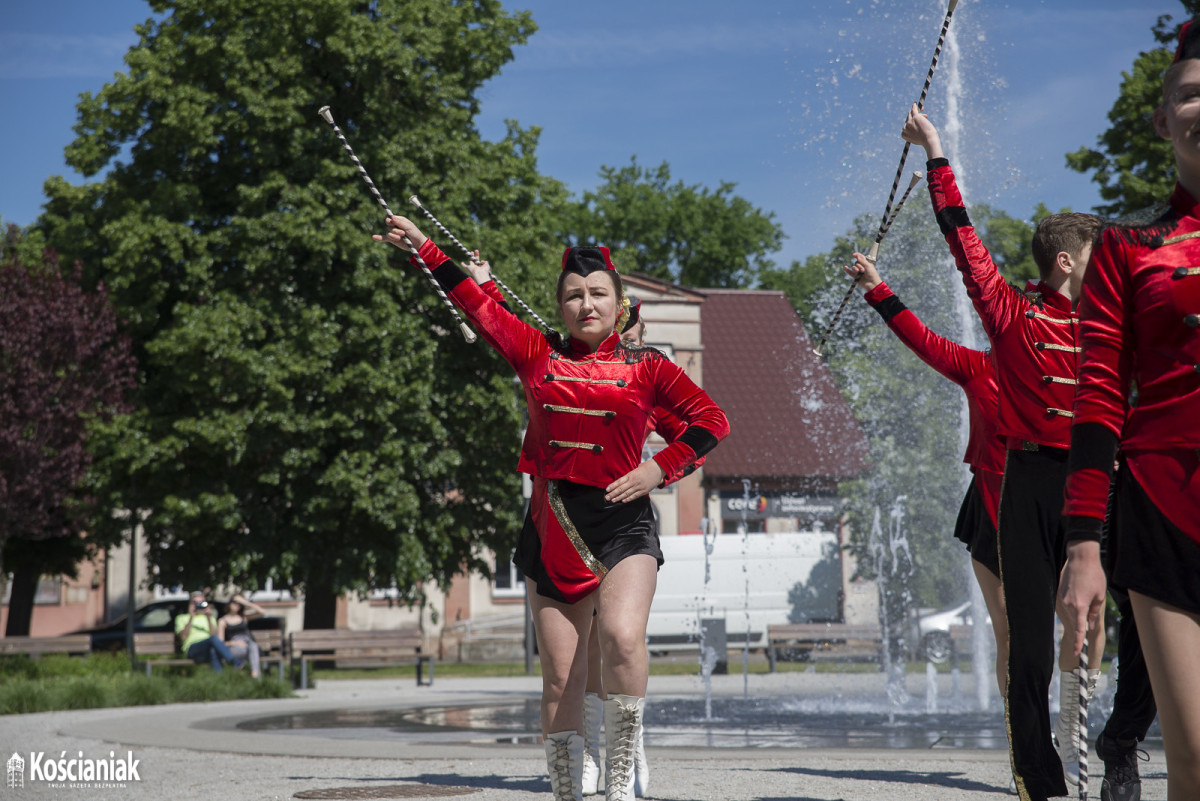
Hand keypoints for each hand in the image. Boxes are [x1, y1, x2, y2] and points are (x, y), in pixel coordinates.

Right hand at [372, 215, 427, 251]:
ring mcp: (393, 233)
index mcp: (398, 220)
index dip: (391, 222)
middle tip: (403, 233)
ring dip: (394, 236)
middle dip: (395, 230)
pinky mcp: (392, 240)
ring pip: (388, 233)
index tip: (394, 224)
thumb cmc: (414, 233)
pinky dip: (379, 238)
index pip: (390, 219)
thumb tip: (392, 217)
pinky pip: (384, 238)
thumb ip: (400, 222)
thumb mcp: (408, 226)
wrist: (417, 244)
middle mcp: (394, 226)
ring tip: (401, 238)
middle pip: (389, 226)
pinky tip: (374, 237)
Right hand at [461, 250, 492, 283]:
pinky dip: (463, 265)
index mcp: (480, 267)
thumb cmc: (484, 270)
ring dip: (471, 256)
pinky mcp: (468, 268)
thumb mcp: (487, 265)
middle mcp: (476, 267)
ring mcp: (472, 267)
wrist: (480, 274)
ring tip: (471, 251)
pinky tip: (461, 263)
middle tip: (476, 250)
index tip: (481, 259)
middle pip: (475, 259)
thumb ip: (486, 262)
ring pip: (471, 261)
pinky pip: (465, 266)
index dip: (481, 260)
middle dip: (476, 255)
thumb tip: (483, 261)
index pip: (480, 261)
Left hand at [605, 460, 665, 502]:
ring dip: (619, 497)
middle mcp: (634, 481)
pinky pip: (635, 496)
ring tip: (613, 500)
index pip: (619, 481)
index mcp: (631, 474)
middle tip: (607, 497)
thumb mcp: (637, 468)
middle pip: (621, 489)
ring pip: (627, 493)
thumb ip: (630, 474)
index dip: (613, 486)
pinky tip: (623, 501)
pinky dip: (628, 499)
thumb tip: (624, 479)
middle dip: (613, 493)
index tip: (607, 489)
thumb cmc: (647, 467)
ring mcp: (639, 487)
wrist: (658, 469)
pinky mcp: (644, 491)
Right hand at [842, 252, 881, 291]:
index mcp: (867, 263)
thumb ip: (862, 260)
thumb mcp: (868, 266)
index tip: (853, 255)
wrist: (872, 283)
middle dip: (859, 266)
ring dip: (856, 269)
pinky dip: (847, 270)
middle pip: (857, 263)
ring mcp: (859, 272)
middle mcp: (862, 267)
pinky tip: (845, 267)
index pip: (861, 257)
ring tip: (860, 273)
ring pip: (854, 267)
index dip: (857, 255)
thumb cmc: (872, 274)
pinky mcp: (856, 276)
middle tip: (863, 270)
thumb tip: (857, 255)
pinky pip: (850, 272)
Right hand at [900, 103, 943, 159]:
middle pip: (908, 119)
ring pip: (911, 114)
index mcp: (904, 134)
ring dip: (916, 112)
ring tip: (922, 111)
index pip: (906, 126)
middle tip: (921, 116)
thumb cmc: (925, 141)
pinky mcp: (915, 117)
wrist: (928, 140)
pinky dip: (914, 106)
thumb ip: (914, 135)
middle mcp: (905, 127)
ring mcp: (910, 122)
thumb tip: (917, 131)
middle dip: (913, 117)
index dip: (911, 124)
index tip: (917, 124)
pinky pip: (914, 110)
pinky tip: (915, 104)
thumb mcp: (917, 139)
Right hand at [1057, 540, 1106, 656]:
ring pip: (1071, 611)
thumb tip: (1090, 623)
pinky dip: (1074, 602)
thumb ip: (1094, 611)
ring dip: (1078, 609)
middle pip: (1075, 619)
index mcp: (1080, 606)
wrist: (1081, 557)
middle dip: (1082, 620)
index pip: (1078, 629)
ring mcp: (1062, 597)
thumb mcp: (1100, 595)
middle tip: (1092, 606)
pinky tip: (1080, 590)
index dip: (1077, 642)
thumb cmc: (1094, 575)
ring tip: (1087, 592)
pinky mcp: (1060, 591)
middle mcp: (1068, 604)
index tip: (1076, 652)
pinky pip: (1067, 603)